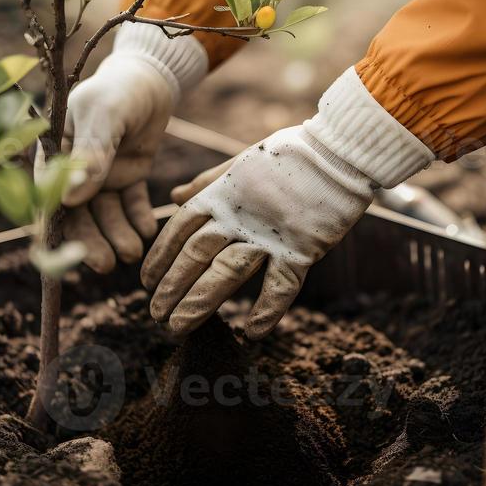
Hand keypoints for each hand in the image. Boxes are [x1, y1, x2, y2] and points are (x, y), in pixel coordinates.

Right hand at [36, 23, 206, 272]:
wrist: (153, 78)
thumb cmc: (118, 89)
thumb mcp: (103, 115)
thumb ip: (91, 153)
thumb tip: (71, 198)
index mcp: (55, 152)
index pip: (47, 195)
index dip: (53, 226)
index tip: (62, 254)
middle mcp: (75, 169)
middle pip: (78, 214)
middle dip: (90, 241)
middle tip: (105, 264)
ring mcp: (102, 175)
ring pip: (105, 213)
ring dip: (116, 234)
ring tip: (133, 252)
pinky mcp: (128, 177)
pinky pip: (131, 204)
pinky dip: (137, 218)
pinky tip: (147, 230)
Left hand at [141, 125, 374, 338]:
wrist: (339, 152)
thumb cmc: (289, 155)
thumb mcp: (239, 162)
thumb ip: (206, 183)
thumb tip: (172, 197)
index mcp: (222, 194)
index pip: (179, 229)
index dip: (159, 257)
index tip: (147, 283)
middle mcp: (239, 215)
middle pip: (195, 254)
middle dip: (172, 287)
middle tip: (156, 315)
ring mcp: (270, 233)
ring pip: (226, 271)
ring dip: (200, 300)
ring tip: (179, 326)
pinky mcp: (302, 248)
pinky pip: (281, 285)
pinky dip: (267, 310)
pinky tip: (251, 333)